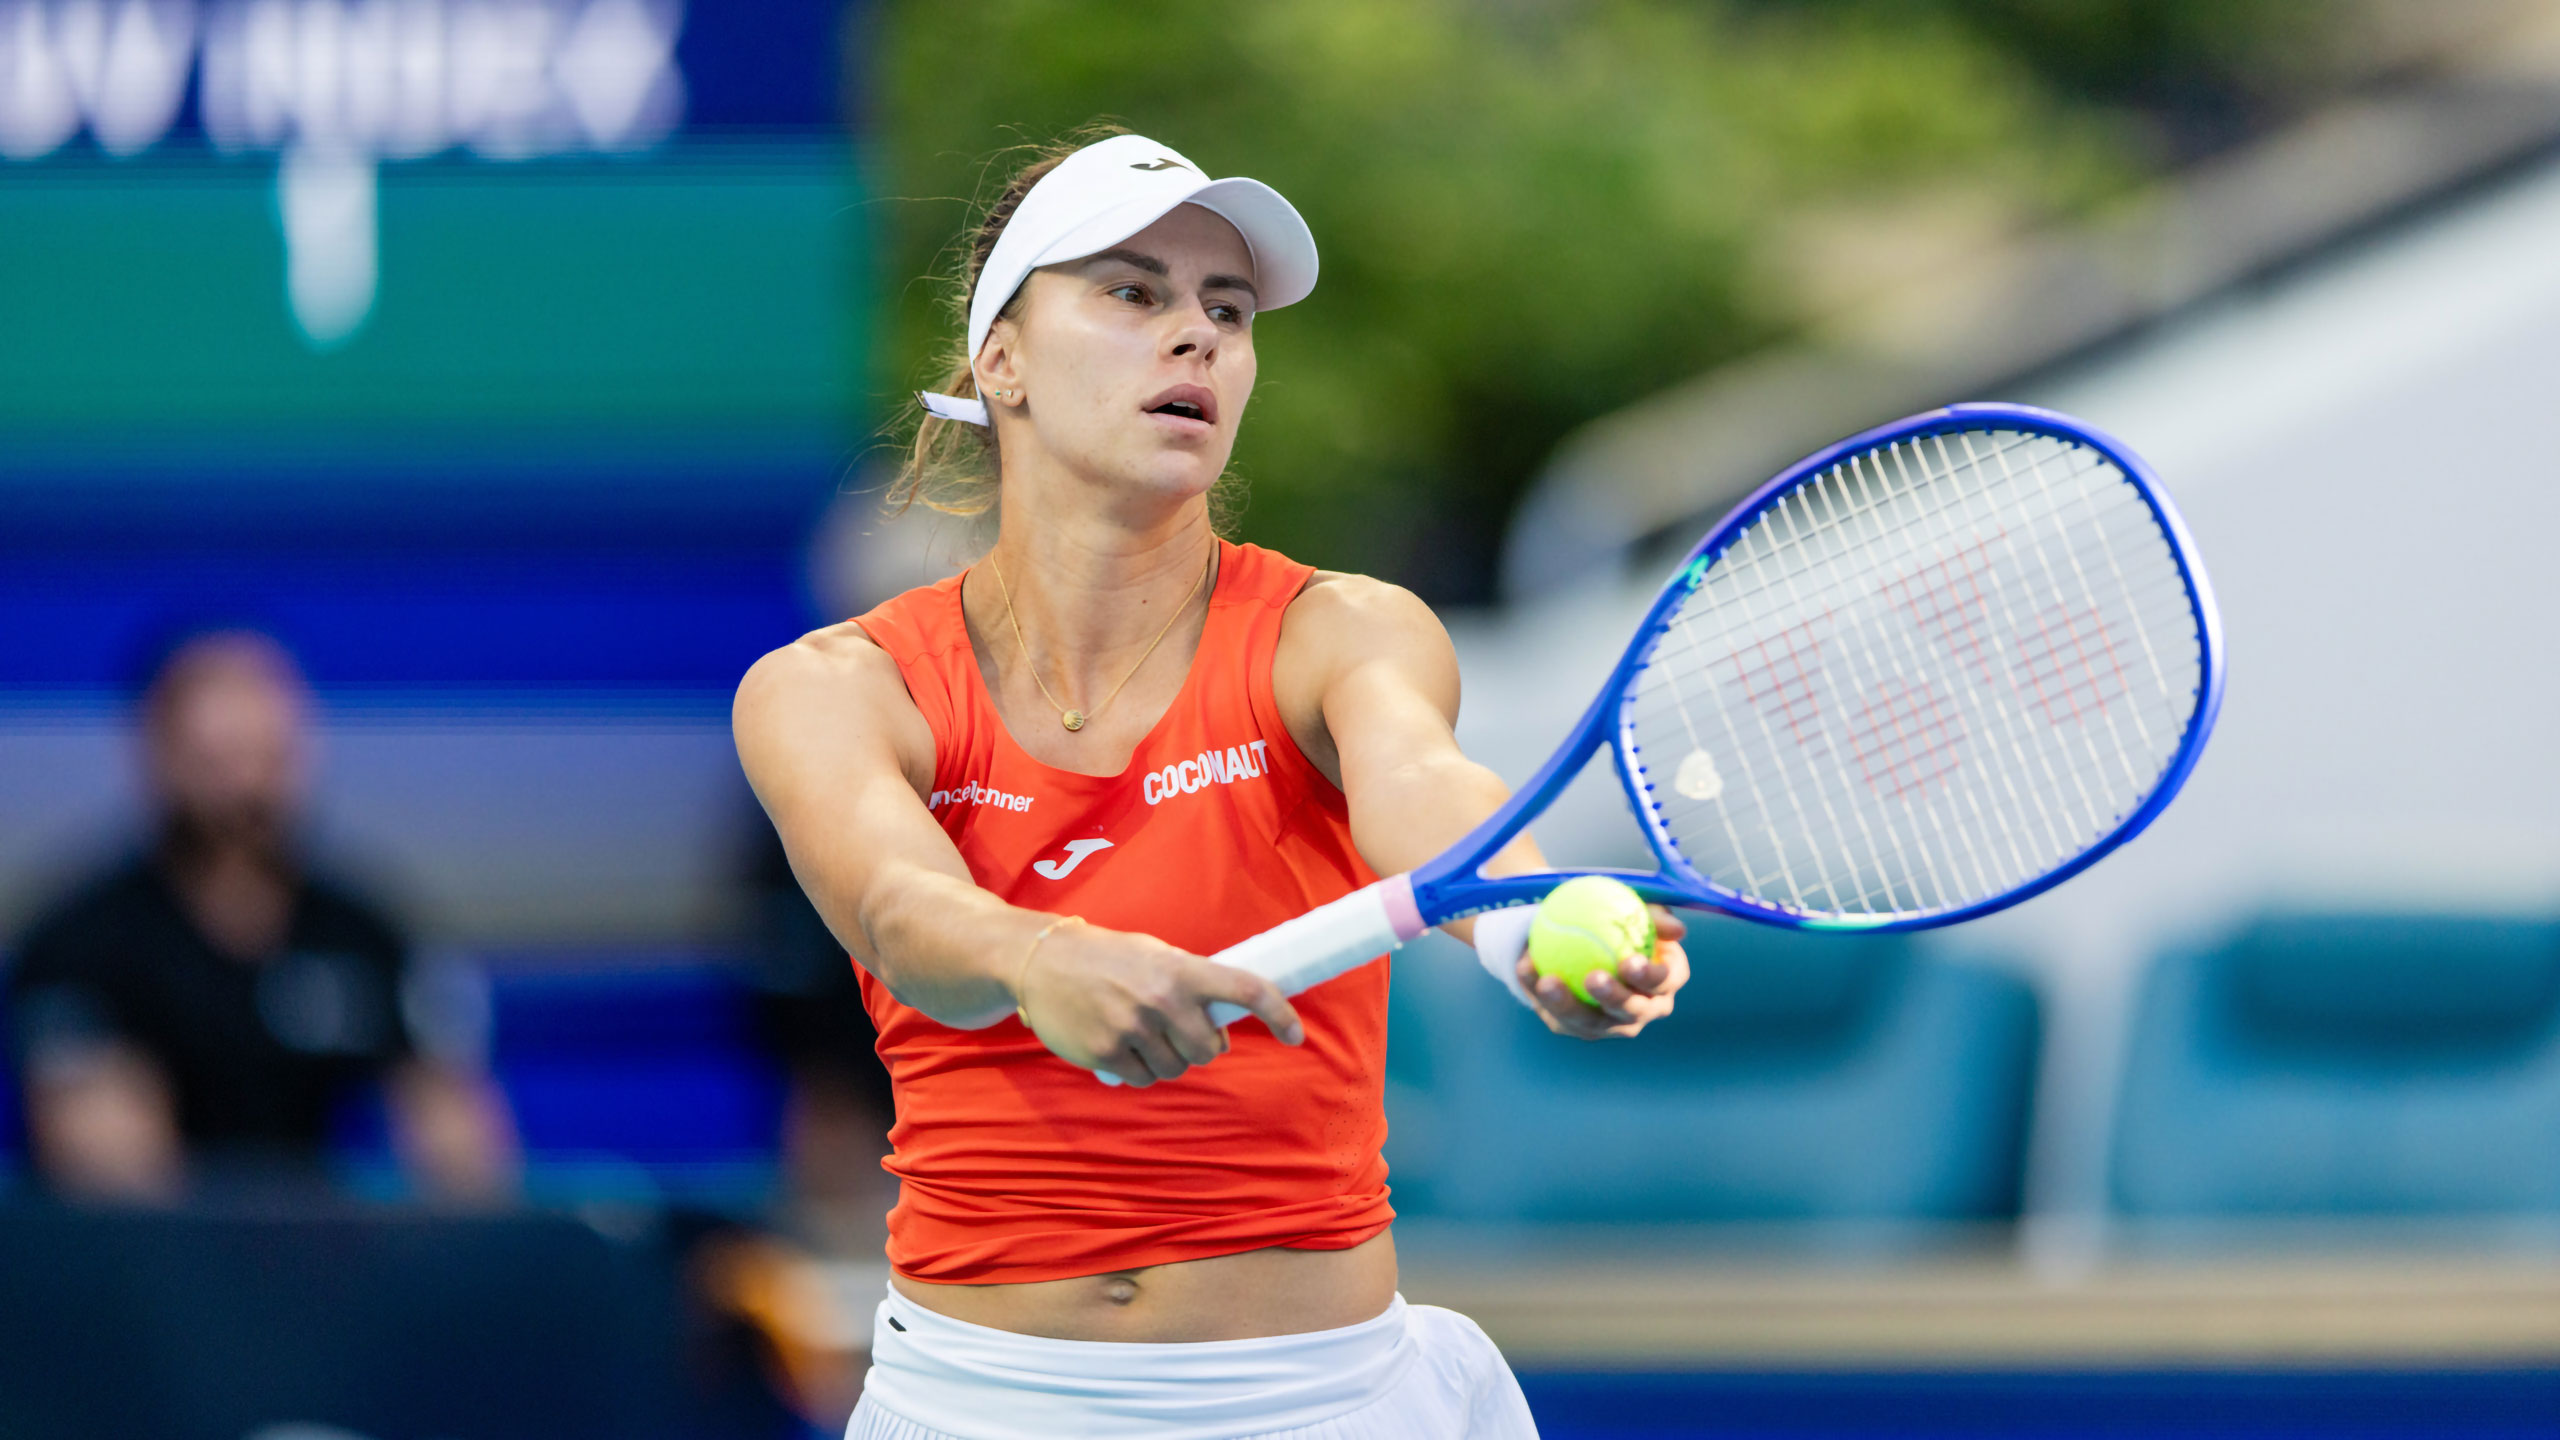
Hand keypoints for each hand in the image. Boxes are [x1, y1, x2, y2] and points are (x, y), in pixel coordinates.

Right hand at [1014, 921, 1305, 1085]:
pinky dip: (1139, 1069)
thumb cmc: (1108, 956)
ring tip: (1142, 1032)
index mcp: (1182, 970)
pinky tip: (1120, 1044)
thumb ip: (1191, 984)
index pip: (1246, 989)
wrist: (1042, 959)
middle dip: (1200, 1046)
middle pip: (1209, 1050)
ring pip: (1176, 1068)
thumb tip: (1222, 1026)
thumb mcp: (1155, 955)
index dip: (1279, 1014)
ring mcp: (1133, 1029)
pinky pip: (1143, 1079)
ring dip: (1167, 1058)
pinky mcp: (1107, 1053)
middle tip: (1178, 1030)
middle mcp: (1162, 1000)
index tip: (1295, 1035)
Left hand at [1516, 906, 1688, 1039]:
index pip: (1664, 982)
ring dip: (1567, 1004)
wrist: (1582, 935)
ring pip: (1590, 1022)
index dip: (1651, 977)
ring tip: (1548, 981)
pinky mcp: (1578, 1028)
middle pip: (1631, 1012)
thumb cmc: (1619, 920)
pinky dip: (1538, 993)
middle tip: (1593, 978)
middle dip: (1614, 999)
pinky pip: (1557, 1015)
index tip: (1629, 961)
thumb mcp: (1635, 908)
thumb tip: (1677, 930)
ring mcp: (1610, 1025)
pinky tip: (1525, 970)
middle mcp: (1642, 1010)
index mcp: (1664, 982)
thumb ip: (1654, 915)